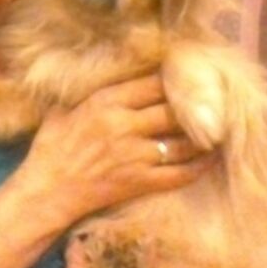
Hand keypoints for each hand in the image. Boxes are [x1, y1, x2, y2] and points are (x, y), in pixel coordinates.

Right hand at [12, 74, 216, 223]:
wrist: (46, 192)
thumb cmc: (50, 150)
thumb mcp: (62, 110)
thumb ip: (85, 93)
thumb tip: (96, 75)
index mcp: (105, 102)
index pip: (153, 84)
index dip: (175, 80)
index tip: (189, 78)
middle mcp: (124, 125)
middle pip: (173, 110)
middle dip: (196, 106)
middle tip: (214, 102)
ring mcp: (135, 155)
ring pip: (183, 140)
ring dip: (204, 135)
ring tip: (219, 128)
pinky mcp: (140, 182)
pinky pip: (180, 173)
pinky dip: (199, 166)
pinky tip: (211, 159)